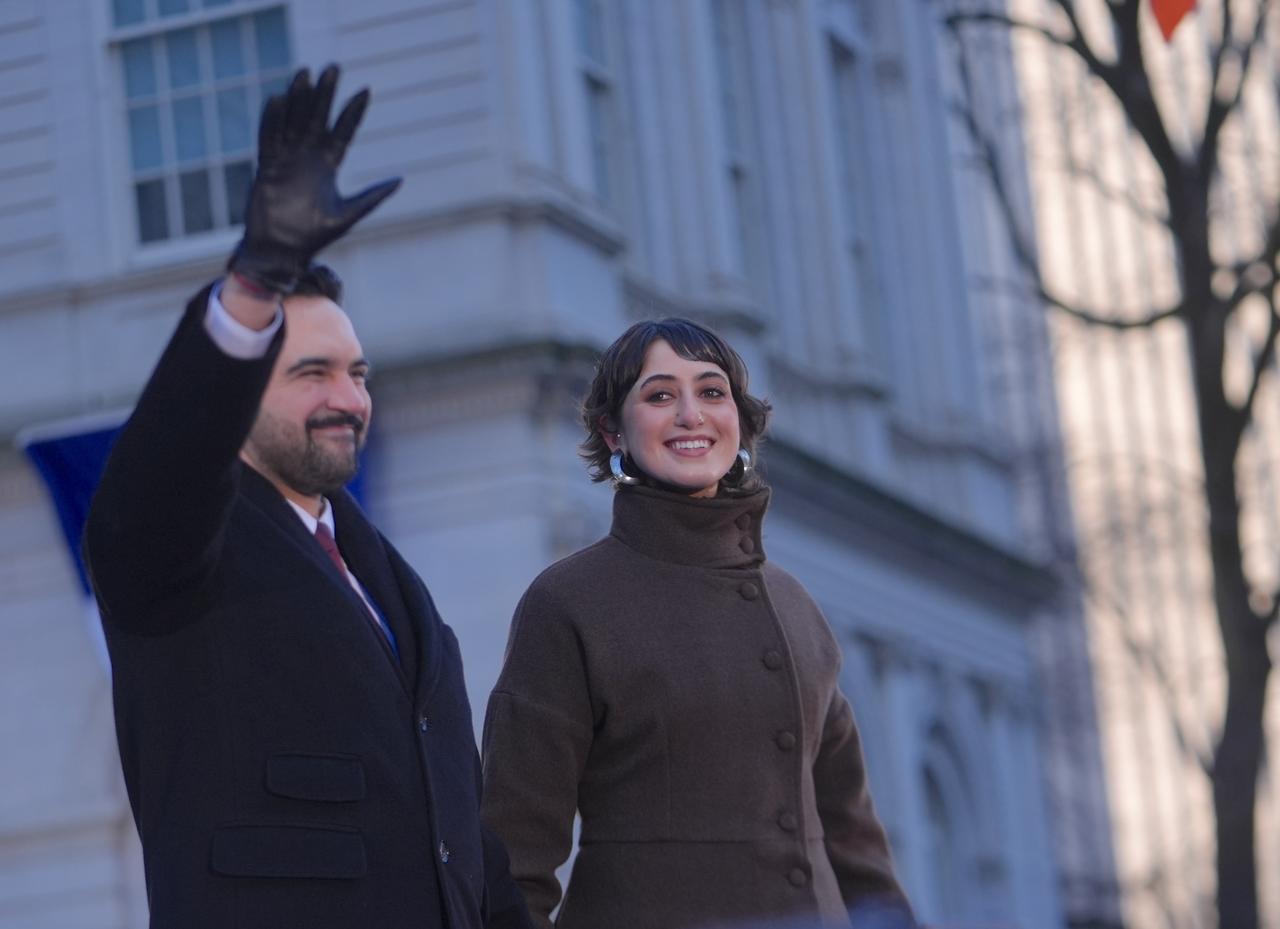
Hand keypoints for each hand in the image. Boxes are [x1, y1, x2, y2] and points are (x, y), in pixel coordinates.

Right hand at [228, 64, 400, 293]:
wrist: (283, 252)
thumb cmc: (315, 236)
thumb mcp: (349, 214)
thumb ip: (372, 196)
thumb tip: (400, 180)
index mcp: (328, 166)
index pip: (343, 133)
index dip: (352, 113)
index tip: (365, 91)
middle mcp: (308, 158)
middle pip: (317, 119)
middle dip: (325, 95)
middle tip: (334, 68)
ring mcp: (286, 160)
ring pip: (293, 122)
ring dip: (298, 99)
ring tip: (305, 73)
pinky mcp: (266, 166)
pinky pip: (268, 139)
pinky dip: (272, 120)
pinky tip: (277, 99)